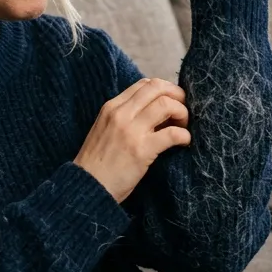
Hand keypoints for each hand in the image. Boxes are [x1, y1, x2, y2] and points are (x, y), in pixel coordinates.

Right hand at [74, 78, 191, 202]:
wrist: (87, 187)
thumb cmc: (97, 163)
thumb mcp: (105, 130)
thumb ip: (124, 117)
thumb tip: (156, 112)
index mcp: (111, 107)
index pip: (144, 84)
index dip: (164, 90)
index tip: (171, 102)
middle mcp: (121, 114)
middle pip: (158, 88)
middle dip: (177, 95)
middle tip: (183, 111)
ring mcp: (131, 131)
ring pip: (167, 105)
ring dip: (182, 114)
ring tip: (183, 128)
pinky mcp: (142, 150)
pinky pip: (172, 134)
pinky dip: (184, 136)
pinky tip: (184, 142)